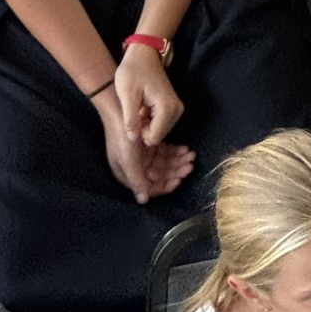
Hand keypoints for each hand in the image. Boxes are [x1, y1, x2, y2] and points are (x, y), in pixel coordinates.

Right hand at [95, 86, 194, 204]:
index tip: (179, 179)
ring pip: (164, 162)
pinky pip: (163, 151)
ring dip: (177, 160)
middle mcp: (135, 167)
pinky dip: (174, 151)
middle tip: (190, 164)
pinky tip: (184, 148)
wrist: (119, 110)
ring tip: (191, 154)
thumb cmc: (123, 138)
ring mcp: (142, 155)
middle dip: (176, 170)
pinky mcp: (148, 143)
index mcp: (128, 175)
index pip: (150, 187)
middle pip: (159, 174)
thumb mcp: (128, 161)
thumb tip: (144, 201)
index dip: (165, 185)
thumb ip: (137, 180)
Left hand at [115, 41, 184, 145]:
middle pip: (157, 136)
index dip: (138, 131)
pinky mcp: (173, 107)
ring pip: (158, 131)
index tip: (132, 115)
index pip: (153, 137)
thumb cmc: (133, 70)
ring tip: (139, 106)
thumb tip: (133, 139)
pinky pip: (160, 124)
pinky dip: (149, 119)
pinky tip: (143, 106)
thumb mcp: (127, 94)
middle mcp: (177, 110)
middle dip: (143, 127)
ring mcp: (177, 108)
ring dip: (145, 123)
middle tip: (135, 109)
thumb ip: (130, 119)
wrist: (144, 53)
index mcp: (167, 108)